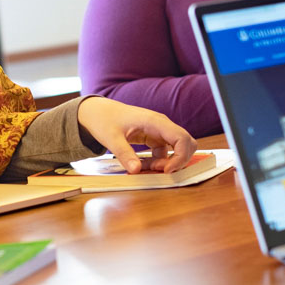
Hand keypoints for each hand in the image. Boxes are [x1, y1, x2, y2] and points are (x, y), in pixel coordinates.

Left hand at [76, 97, 196, 173]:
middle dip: (178, 161)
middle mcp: (161, 125)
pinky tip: (143, 165)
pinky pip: (164, 153)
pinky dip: (158, 162)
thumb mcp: (111, 138)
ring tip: (146, 167)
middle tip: (159, 171)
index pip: (181, 138)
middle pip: (186, 143)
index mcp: (155, 121)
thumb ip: (124, 154)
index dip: (180, 157)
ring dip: (166, 163)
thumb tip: (136, 171)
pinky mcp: (155, 138)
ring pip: (176, 150)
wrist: (98, 112)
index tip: (167, 171)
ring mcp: (159, 132)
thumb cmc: (105, 120)